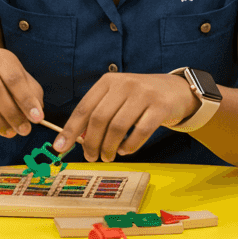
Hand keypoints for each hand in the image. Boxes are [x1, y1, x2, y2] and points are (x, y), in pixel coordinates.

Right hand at [0, 48, 44, 139]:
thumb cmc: (9, 86)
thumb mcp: (25, 87)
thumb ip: (33, 98)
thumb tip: (36, 115)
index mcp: (0, 57)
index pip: (13, 77)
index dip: (26, 99)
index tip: (37, 119)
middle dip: (11, 113)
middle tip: (23, 130)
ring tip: (9, 133)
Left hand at [57, 73, 198, 161]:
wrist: (177, 90)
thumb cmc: (141, 98)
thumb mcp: (118, 97)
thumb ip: (98, 113)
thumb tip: (76, 139)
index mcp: (108, 81)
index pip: (84, 108)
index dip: (70, 130)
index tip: (60, 147)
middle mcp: (124, 84)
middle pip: (99, 119)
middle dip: (91, 143)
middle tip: (91, 157)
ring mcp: (143, 94)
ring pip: (118, 127)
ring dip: (109, 147)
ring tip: (108, 156)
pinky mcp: (160, 106)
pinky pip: (140, 131)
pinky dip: (130, 145)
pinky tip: (125, 150)